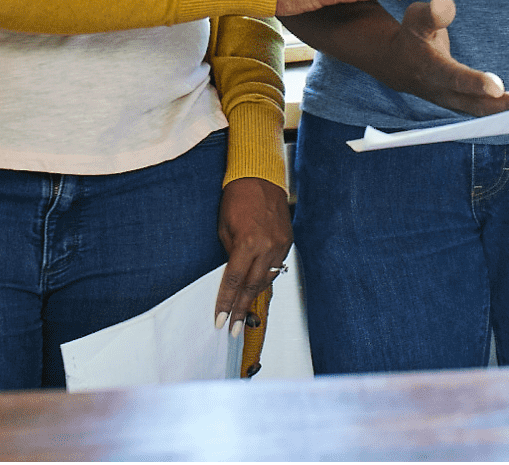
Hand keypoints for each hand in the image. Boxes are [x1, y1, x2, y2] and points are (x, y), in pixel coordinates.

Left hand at [215, 176, 292, 337]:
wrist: (260, 177)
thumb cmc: (237, 199)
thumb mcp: (224, 228)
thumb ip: (229, 254)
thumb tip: (231, 276)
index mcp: (247, 243)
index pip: (233, 281)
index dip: (226, 303)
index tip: (220, 320)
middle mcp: (267, 247)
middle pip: (252, 287)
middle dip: (241, 310)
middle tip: (234, 330)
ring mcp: (280, 245)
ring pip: (266, 279)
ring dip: (253, 297)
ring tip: (244, 314)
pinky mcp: (288, 242)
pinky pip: (276, 267)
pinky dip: (265, 278)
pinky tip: (257, 289)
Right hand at [379, 0, 508, 116]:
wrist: (398, 66)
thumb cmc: (412, 35)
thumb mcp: (416, 18)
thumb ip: (432, 13)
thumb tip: (445, 1)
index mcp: (432, 71)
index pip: (455, 78)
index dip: (475, 83)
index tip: (497, 87)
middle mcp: (446, 93)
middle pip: (477, 105)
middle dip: (506, 106)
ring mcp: (457, 103)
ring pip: (488, 113)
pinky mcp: (468, 105)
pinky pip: (493, 113)